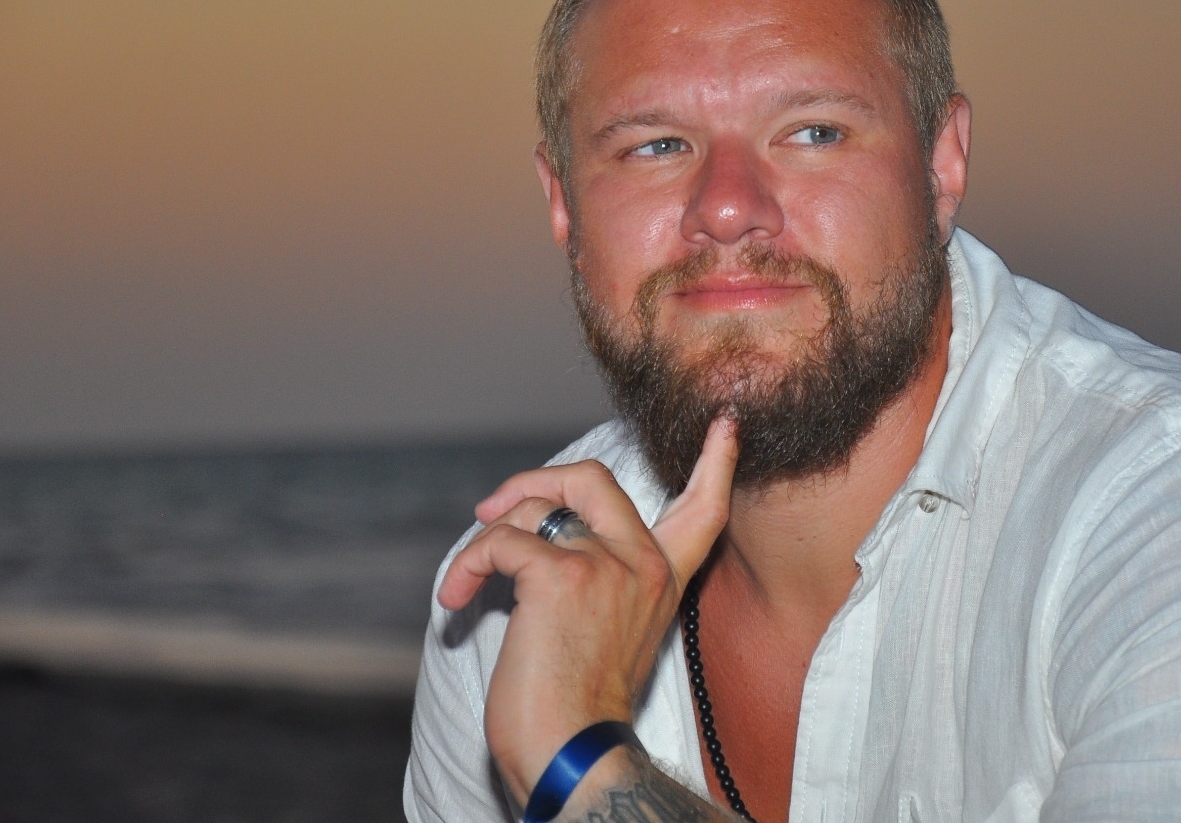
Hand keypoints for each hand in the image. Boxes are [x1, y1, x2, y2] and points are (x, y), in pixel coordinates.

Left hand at [437, 417, 738, 805]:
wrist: (572, 755)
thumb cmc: (577, 710)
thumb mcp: (610, 636)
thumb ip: (602, 583)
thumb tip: (541, 541)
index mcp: (662, 582)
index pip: (703, 512)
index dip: (714, 464)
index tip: (725, 425)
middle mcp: (642, 565)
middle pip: (594, 478)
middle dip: (535, 480)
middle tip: (493, 509)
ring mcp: (605, 565)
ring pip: (531, 510)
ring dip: (485, 540)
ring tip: (465, 583)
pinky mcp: (560, 575)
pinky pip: (499, 541)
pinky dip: (466, 566)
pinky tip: (455, 597)